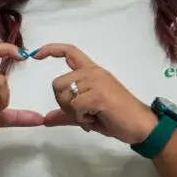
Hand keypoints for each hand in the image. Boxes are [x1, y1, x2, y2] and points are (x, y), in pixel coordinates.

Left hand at [31, 44, 157, 143]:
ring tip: (92, 116)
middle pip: (57, 84)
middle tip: (82, 114)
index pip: (69, 52)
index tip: (35, 54)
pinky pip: (74, 106)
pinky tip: (96, 119)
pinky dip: (81, 118)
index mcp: (92, 72)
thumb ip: (66, 114)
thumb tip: (45, 119)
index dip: (51, 49)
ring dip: (73, 112)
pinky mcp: (99, 95)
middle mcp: (94, 72)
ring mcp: (97, 82)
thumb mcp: (86, 115)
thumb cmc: (116, 119)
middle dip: (63, 103)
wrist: (141, 127)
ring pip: (64, 95)